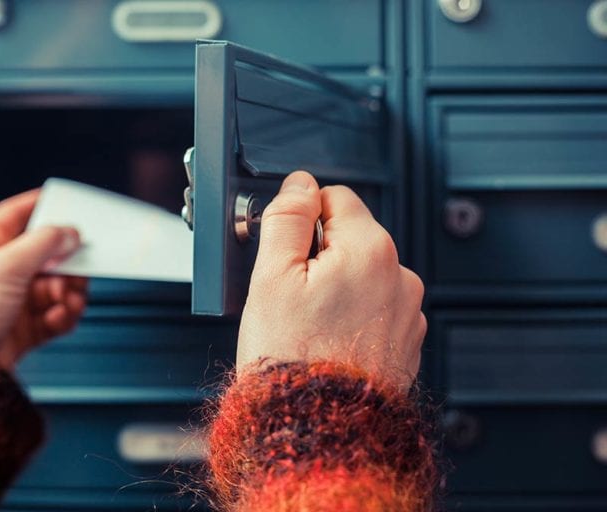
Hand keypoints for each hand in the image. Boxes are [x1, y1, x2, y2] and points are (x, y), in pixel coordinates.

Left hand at [0, 190, 87, 371]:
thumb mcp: (7, 265)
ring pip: (57, 286)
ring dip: (69, 292)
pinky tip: (60, 316)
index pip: (17, 215)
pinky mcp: (26, 326)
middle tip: (78, 267)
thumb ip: (44, 243)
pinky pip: (57, 314)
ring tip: (68, 299)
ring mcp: (14, 299)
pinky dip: (64, 315)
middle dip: (66, 263)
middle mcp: (1, 270)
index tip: (67, 202)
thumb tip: (69, 233)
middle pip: (47, 254)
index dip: (42, 205)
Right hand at [237, 171, 425, 389]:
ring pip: (362, 275)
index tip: (285, 252)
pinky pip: (375, 309)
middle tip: (291, 297)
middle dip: (318, 256)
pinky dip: (353, 316)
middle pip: (350, 238)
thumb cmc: (292, 359)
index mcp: (370, 250)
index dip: (301, 220)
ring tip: (310, 325)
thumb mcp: (271, 277)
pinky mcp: (406, 342)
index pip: (335, 198)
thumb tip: (300, 184)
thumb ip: (287, 218)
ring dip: (337, 288)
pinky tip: (329, 340)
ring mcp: (408, 312)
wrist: (319, 430)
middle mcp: (401, 277)